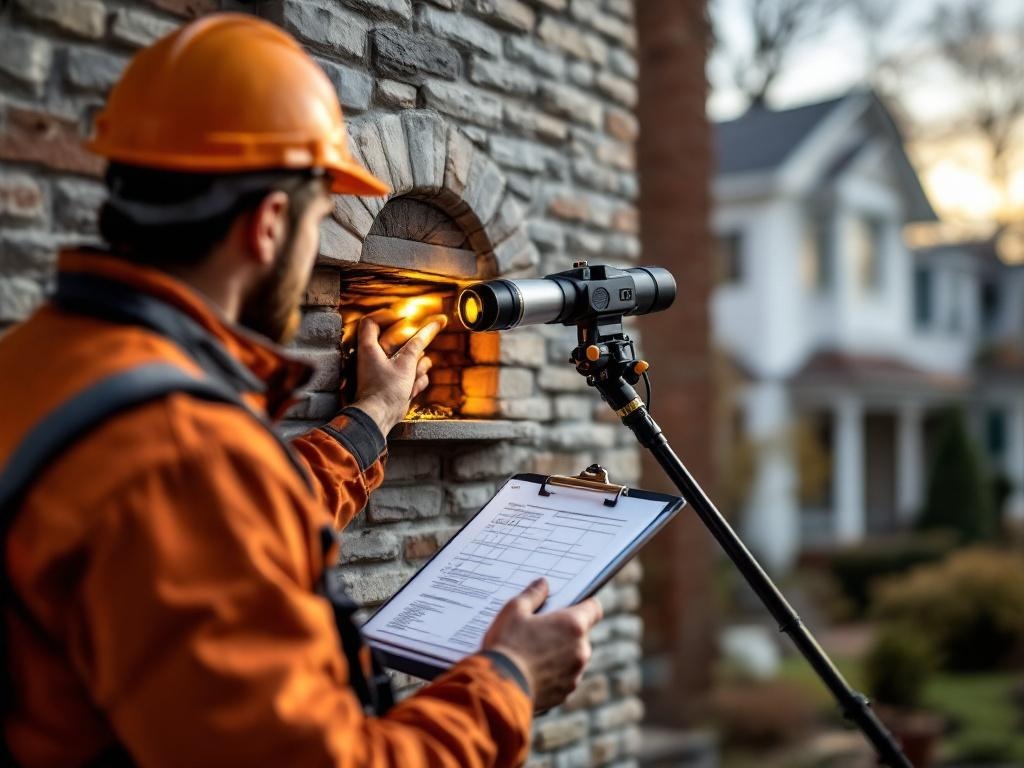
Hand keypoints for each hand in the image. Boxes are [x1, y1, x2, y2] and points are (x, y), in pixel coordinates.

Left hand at [351, 312, 446, 435]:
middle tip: (419, 353)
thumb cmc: (385, 390)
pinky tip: (412, 390)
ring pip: (410, 358)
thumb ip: (420, 342)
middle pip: (399, 340)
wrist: (380, 418)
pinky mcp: (396, 383)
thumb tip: (435, 323)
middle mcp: (375, 357)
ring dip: (418, 367)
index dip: (387, 316)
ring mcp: (386, 371)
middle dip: (414, 349)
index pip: (372, 321)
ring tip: (414, 377)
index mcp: (369, 348)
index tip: (406, 316)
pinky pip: (412, 375)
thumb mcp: (405, 363)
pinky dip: (416, 381)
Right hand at [482, 578, 602, 710]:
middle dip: (564, 631)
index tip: (571, 604)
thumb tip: (543, 584)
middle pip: (581, 634)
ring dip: (560, 653)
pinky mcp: (565, 693)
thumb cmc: (506, 646)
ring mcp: (574, 674)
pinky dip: (553, 674)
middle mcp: (581, 650)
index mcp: (573, 625)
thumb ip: (532, 595)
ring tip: (532, 653)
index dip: (584, 604)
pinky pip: (563, 678)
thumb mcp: (513, 611)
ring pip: (573, 657)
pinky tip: (531, 672)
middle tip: (539, 630)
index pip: (594, 608)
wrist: (498, 689)